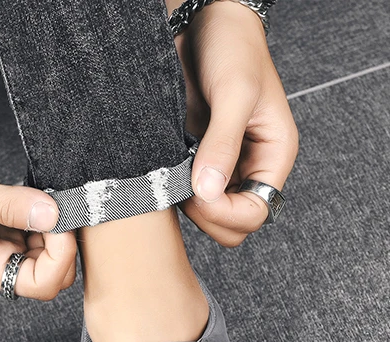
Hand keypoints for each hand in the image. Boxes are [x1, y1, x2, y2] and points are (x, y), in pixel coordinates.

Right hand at [0, 100, 75, 299]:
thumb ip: (8, 205)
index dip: (59, 258)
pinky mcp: (4, 222)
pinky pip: (39, 233)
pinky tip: (46, 197)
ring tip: (55, 198)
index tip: (60, 220)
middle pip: (47, 276)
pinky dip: (50, 218)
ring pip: (47, 256)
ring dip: (59, 232)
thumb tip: (52, 215)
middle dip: (64, 248)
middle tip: (63, 207)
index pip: (36, 284)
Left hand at [173, 1, 298, 245]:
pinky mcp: (193, 163)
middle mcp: (248, 168)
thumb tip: (208, 191)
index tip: (198, 193)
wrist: (203, 23)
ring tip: (170, 174)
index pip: (256, 214)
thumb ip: (222, 143)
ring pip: (206, 216)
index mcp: (272, 156)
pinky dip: (171, 193)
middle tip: (181, 187)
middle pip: (231, 226)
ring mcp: (219, 169)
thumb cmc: (231, 48)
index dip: (226, 214)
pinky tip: (161, 172)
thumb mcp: (233, 93)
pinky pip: (183, 196)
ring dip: (185, 206)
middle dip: (206, 216)